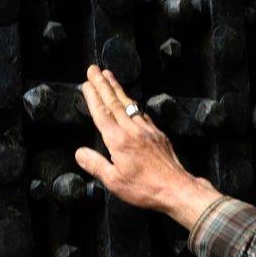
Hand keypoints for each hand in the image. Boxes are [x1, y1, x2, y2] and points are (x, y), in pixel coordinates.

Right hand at [74, 65, 220, 228]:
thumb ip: (95, 165)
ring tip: (109, 76)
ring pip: (129, 104)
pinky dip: (133, 103)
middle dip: (102, 84)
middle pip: (114, 102)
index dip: (92, 97)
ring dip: (117, 89)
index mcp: (118, 140)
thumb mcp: (114, 181)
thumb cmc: (146, 188)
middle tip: (94, 69)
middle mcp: (132, 130)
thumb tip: (79, 153)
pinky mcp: (158, 134)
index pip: (101, 113)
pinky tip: (131, 101)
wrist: (176, 188)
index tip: (86, 83)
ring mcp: (147, 130)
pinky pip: (142, 113)